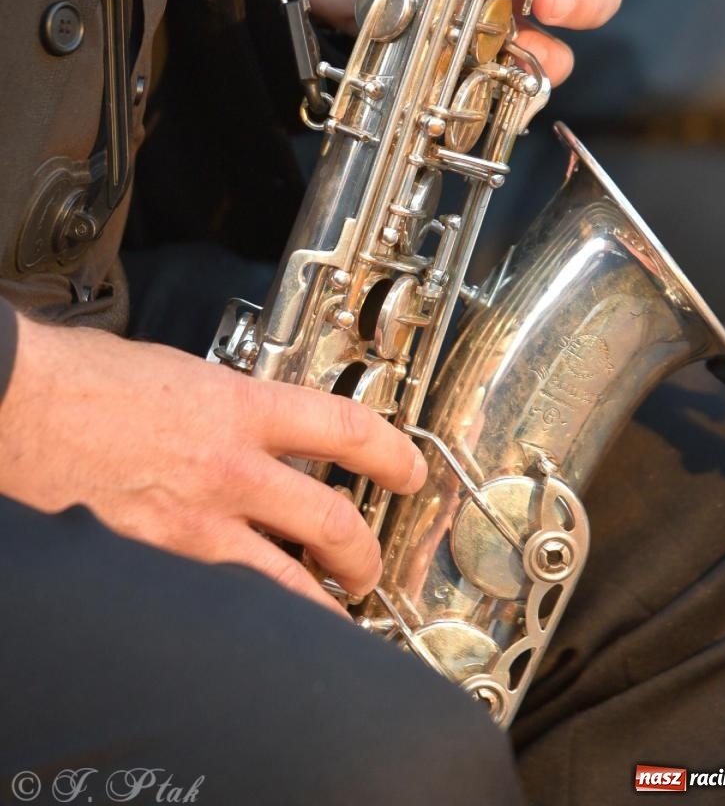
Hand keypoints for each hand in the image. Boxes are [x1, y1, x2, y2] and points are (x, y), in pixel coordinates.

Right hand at [0, 314, 426, 615]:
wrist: (14, 403)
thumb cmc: (81, 380)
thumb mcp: (177, 375)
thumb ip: (225, 407)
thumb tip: (248, 429)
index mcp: (238, 407)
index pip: (345, 428)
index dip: (393, 453)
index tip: (409, 470)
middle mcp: (229, 468)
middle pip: (334, 522)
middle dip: (366, 555)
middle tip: (369, 567)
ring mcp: (193, 525)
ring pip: (290, 585)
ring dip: (323, 605)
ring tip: (331, 613)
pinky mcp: (155, 565)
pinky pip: (223, 605)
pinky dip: (250, 620)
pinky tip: (252, 625)